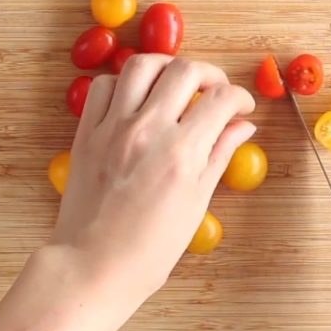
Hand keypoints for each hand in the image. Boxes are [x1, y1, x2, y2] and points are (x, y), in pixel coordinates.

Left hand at [50, 54, 255, 300]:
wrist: (94, 265)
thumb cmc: (150, 249)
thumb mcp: (196, 203)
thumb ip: (219, 155)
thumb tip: (243, 126)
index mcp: (182, 152)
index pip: (221, 99)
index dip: (239, 96)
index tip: (242, 106)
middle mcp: (148, 130)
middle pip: (185, 70)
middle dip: (209, 74)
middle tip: (213, 91)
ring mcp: (113, 127)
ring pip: (142, 65)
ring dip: (165, 67)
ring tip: (175, 84)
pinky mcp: (86, 132)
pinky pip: (103, 86)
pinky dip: (123, 83)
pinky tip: (136, 100)